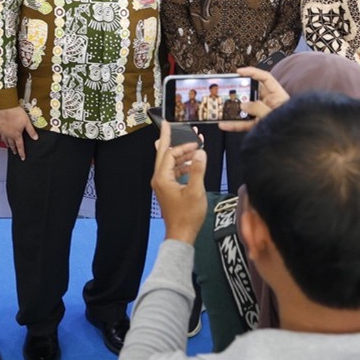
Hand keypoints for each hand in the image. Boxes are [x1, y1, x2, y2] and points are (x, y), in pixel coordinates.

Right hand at [0, 106, 38, 159]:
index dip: (22, 152)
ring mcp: (3, 132)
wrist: (6, 107)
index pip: (20, 146)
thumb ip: (31, 131)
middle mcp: (9, 135)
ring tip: (8, 147)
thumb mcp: (27, 122)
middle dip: (14, 149)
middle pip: (12, 144)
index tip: (22, 158)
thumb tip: (36, 138)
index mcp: (16, 135)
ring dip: (7, 145)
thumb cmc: (17, 114)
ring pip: (5, 141)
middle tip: (15, 153)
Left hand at [152, 121, 208, 244]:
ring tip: (193, 147)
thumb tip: (200, 152)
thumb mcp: (196, 191)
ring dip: (180, 154)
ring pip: (169, 163)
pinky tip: (192, 165)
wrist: (181, 235)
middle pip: (163, 154)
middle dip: (170, 140)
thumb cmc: (188, 215)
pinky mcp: (167, 190)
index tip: (196, 141)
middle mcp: (159, 179)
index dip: (183, 146)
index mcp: (162, 178)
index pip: (170, 154)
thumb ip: (197, 170)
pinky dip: (181, 165)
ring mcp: (162, 185)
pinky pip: (172, 172)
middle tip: (170, 125)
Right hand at [218, 66, 287, 131]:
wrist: (293, 145)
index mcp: (277, 96)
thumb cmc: (290, 126)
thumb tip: (244, 105)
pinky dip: (234, 124)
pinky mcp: (258, 126)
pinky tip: (224, 124)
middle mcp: (269, 103)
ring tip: (222, 107)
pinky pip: (244, 123)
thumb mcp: (273, 115)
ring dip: (234, 109)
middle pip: (252, 93)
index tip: (239, 72)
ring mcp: (262, 115)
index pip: (265, 79)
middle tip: (228, 90)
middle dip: (240, 91)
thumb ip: (258, 108)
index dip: (252, 72)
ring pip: (246, 109)